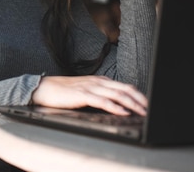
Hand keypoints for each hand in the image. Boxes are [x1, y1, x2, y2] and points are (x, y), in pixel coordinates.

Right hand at [30, 75, 147, 115]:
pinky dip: (115, 107)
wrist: (44, 88)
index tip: (147, 104)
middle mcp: (97, 82)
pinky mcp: (82, 95)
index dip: (138, 95)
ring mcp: (90, 87)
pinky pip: (103, 101)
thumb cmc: (63, 92)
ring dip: (131, 103)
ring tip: (141, 111)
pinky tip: (122, 112)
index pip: (124, 86)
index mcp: (100, 80)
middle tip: (150, 109)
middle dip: (139, 99)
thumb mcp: (85, 91)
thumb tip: (116, 105)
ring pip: (117, 94)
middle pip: (124, 89)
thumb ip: (99, 95)